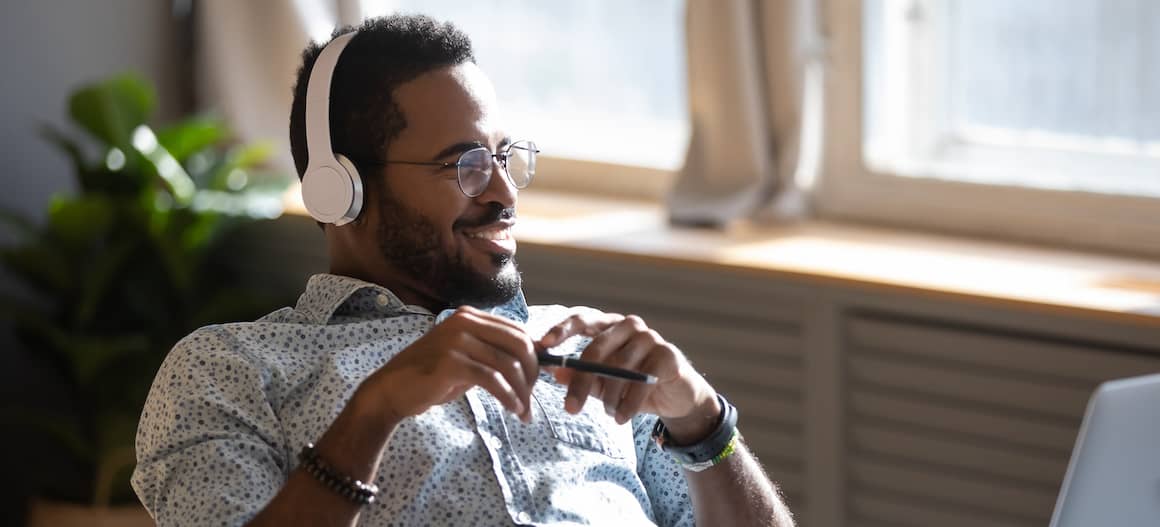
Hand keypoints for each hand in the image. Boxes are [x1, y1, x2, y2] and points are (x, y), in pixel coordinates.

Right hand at [358, 306, 537, 426]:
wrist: (391, 391)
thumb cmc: (429, 377)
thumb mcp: (464, 359)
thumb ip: (492, 354)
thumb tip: (531, 363)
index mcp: (469, 316)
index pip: (518, 331)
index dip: (534, 357)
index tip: (536, 381)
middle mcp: (464, 322)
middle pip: (519, 344)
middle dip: (532, 374)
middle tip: (532, 398)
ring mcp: (457, 340)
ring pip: (508, 365)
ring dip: (522, 392)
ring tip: (524, 412)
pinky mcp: (451, 362)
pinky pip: (492, 380)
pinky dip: (508, 396)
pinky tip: (512, 409)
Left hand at [539, 312, 719, 439]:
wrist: (676, 397)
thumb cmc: (634, 385)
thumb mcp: (603, 383)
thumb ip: (581, 376)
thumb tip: (555, 372)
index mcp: (609, 326)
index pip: (582, 319)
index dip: (561, 330)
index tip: (542, 345)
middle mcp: (628, 325)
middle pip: (595, 349)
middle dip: (580, 382)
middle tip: (570, 408)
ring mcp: (649, 337)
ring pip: (618, 368)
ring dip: (609, 397)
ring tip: (608, 413)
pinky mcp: (667, 354)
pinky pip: (641, 381)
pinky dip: (628, 404)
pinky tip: (621, 417)